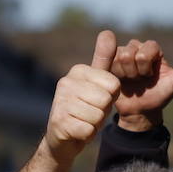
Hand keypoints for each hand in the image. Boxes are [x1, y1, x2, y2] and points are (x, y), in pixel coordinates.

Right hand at [42, 30, 120, 163]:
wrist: (61, 139)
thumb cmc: (84, 109)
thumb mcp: (96, 84)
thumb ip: (104, 60)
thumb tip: (108, 32)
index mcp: (78, 71)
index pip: (114, 85)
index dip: (110, 98)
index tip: (97, 100)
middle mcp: (65, 82)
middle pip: (106, 100)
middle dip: (102, 112)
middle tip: (89, 113)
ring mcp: (60, 102)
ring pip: (98, 116)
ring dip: (94, 124)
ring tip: (82, 121)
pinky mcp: (58, 122)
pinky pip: (88, 130)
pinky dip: (86, 135)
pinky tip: (76, 131)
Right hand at [111, 37, 172, 130]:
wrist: (139, 112)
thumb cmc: (159, 97)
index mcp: (153, 51)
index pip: (147, 47)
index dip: (147, 64)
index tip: (150, 76)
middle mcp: (137, 50)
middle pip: (131, 50)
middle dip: (135, 70)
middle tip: (139, 80)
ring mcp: (122, 57)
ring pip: (119, 55)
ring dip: (124, 73)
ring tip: (129, 82)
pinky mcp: (109, 65)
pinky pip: (107, 62)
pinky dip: (113, 74)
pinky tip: (119, 81)